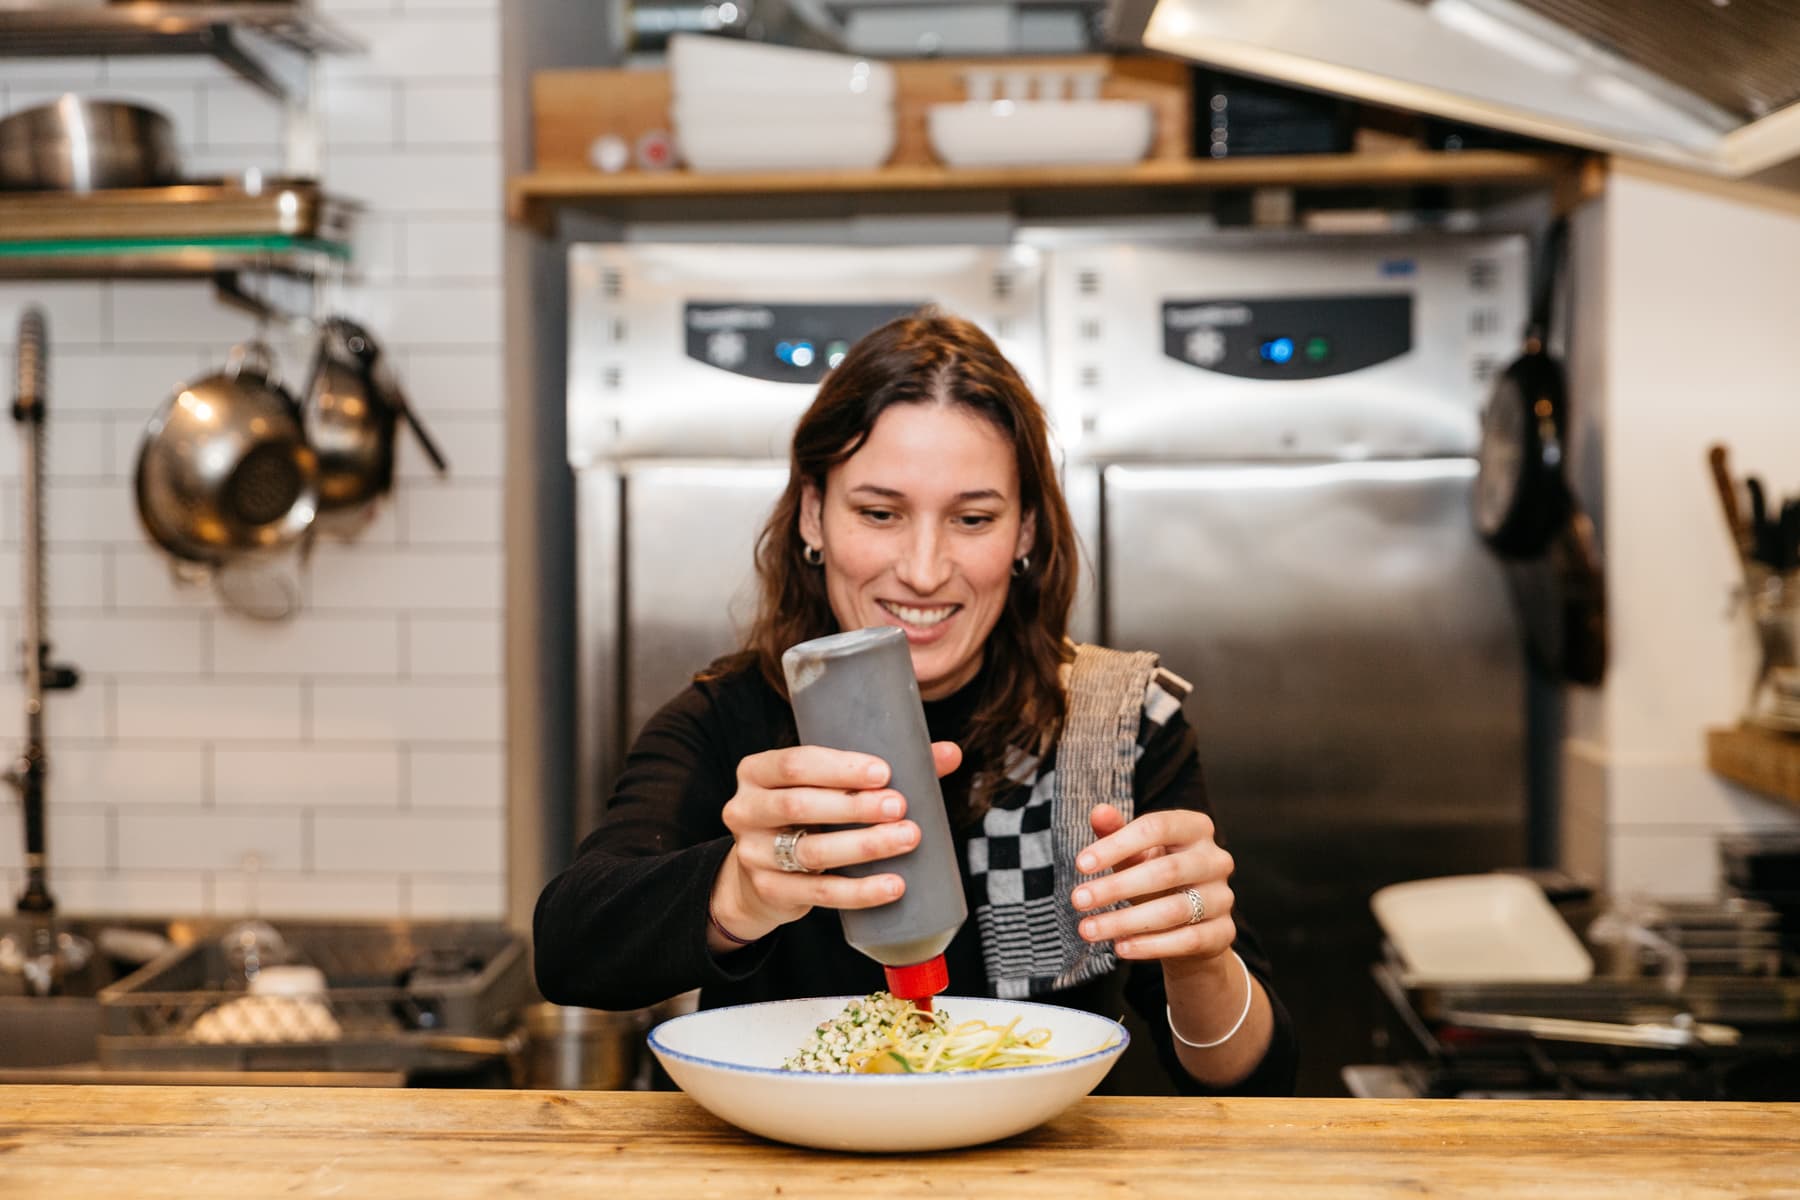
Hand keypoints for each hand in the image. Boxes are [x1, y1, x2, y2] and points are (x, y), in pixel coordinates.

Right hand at [709, 741, 962, 943]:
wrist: (761, 872)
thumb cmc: (807, 814)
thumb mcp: (827, 785)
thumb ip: (880, 768)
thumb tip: (950, 753)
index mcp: (757, 771)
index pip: (794, 763)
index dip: (838, 767)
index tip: (884, 772)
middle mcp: (745, 809)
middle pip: (799, 806)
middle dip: (854, 806)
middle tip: (900, 806)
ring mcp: (753, 854)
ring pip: (810, 851)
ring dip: (863, 846)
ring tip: (907, 838)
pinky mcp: (770, 891)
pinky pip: (818, 892)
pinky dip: (859, 890)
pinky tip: (893, 885)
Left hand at [1068, 803, 1234, 965]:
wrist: (1190, 924)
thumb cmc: (1156, 878)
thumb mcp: (1135, 854)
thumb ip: (1115, 833)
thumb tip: (1098, 812)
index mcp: (1196, 828)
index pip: (1156, 827)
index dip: (1117, 844)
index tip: (1080, 865)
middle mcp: (1216, 859)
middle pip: (1166, 871)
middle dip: (1116, 887)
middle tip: (1077, 900)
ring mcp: (1224, 897)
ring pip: (1174, 910)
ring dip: (1125, 921)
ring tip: (1088, 929)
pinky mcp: (1224, 932)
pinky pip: (1187, 940)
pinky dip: (1150, 945)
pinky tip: (1120, 947)